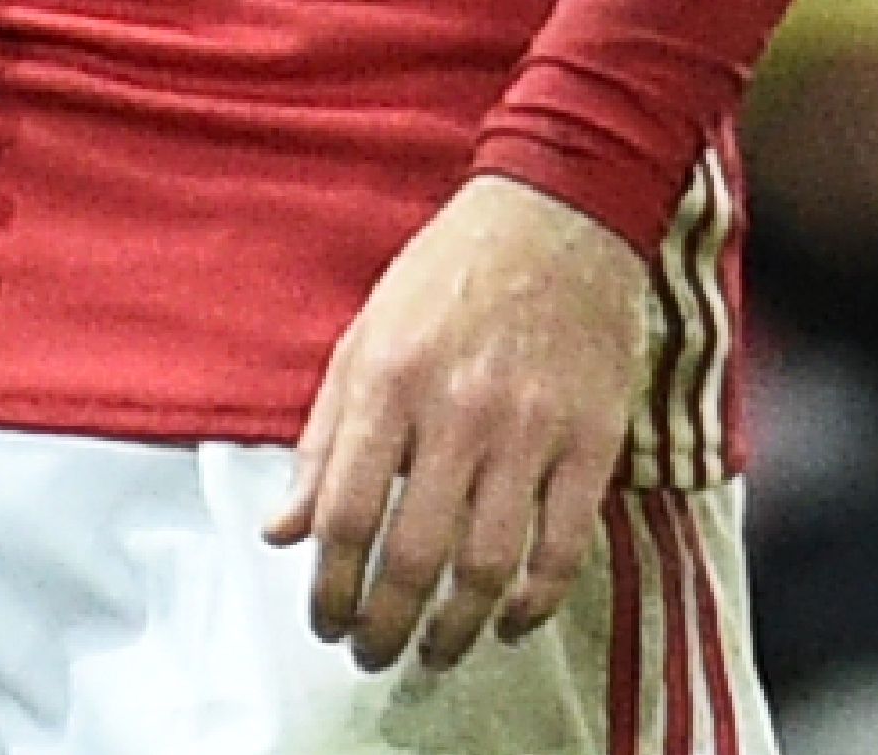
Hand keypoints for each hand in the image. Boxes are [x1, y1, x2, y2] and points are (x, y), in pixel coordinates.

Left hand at [268, 172, 650, 671]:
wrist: (557, 220)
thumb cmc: (445, 279)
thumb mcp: (362, 342)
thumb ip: (324, 442)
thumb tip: (283, 530)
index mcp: (386, 384)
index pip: (347, 514)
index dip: (332, 585)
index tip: (325, 622)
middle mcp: (456, 413)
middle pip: (415, 552)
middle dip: (388, 622)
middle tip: (374, 657)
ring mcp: (531, 431)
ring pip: (490, 562)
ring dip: (457, 626)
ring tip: (436, 654)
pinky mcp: (594, 442)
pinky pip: (565, 544)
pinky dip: (537, 598)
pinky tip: (510, 621)